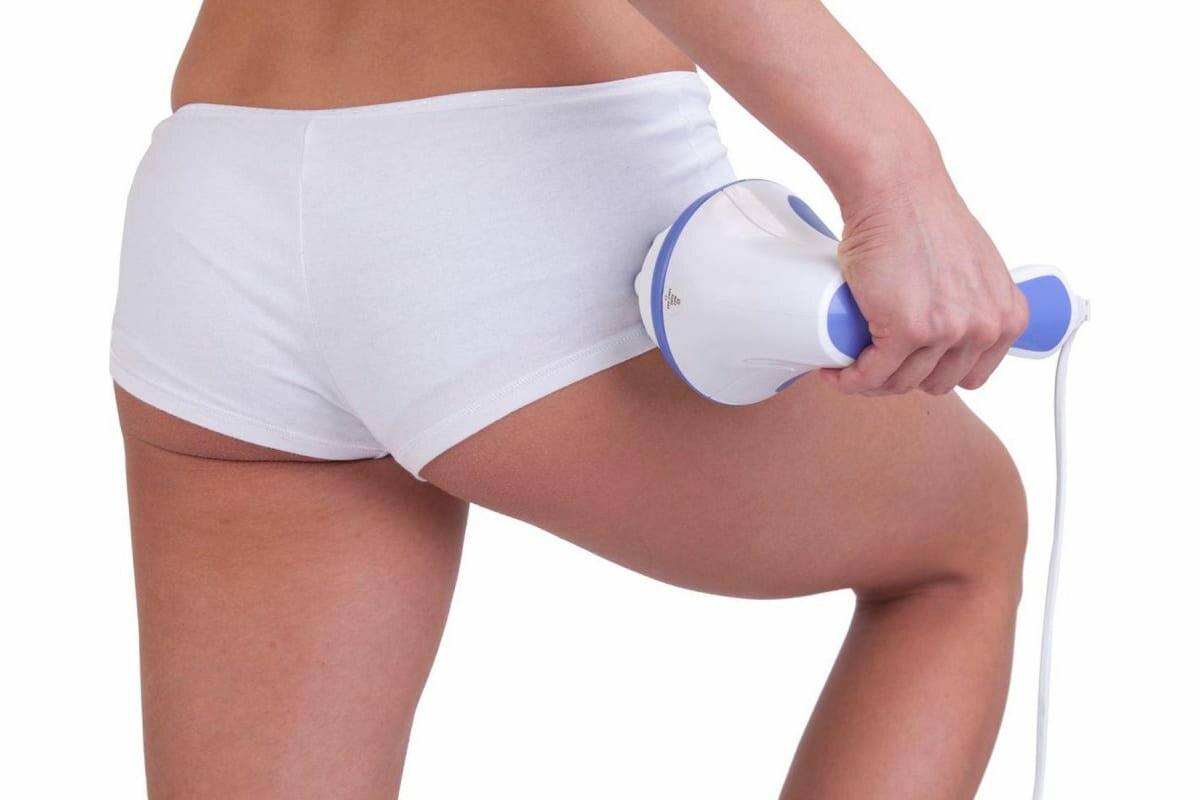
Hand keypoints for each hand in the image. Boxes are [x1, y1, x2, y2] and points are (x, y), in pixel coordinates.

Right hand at [819, 172, 1028, 395]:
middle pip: (936, 384)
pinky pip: (871, 374)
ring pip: (901, 383)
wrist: (895, 189)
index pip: (973, 375)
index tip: (910, 365)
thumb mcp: (974, 267)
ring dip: (870, 381)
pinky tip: (837, 371)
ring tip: (851, 364)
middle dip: (902, 378)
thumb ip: (971, 301)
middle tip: (874, 361)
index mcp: (1006, 317)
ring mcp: (946, 331)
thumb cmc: (924, 216)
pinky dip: (849, 379)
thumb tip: (947, 325)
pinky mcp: (906, 330)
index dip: (935, 373)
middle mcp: (983, 327)